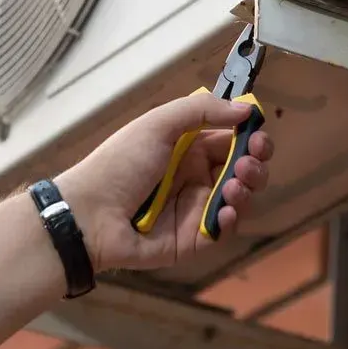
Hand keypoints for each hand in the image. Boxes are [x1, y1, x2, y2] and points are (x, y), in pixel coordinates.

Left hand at [55, 92, 273, 272]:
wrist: (90, 214)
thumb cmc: (120, 163)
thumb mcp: (157, 124)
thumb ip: (202, 110)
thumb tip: (246, 108)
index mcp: (188, 149)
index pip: (231, 140)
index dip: (250, 137)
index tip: (258, 135)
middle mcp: (196, 177)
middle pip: (243, 170)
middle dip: (255, 164)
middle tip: (250, 161)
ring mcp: (195, 209)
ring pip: (238, 199)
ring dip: (246, 189)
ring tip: (235, 184)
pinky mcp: (192, 240)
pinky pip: (222, 230)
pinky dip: (231, 219)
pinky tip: (225, 209)